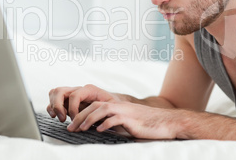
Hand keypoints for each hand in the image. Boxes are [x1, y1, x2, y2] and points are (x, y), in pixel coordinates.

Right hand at [46, 84, 118, 121]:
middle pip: (60, 91)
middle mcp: (79, 90)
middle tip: (63, 118)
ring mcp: (72, 94)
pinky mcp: (68, 100)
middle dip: (58, 106)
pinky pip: (54, 99)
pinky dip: (52, 107)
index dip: (73, 108)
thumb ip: (100, 111)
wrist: (115, 106)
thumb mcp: (111, 108)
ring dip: (53, 106)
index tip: (76, 120)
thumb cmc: (113, 107)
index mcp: (90, 90)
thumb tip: (89, 119)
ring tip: (59, 117)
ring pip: (55, 93)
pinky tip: (56, 116)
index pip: (75, 95)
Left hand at [67, 101, 182, 139]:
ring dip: (89, 119)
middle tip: (70, 128)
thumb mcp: (125, 122)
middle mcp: (118, 106)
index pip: (93, 106)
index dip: (81, 114)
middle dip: (80, 117)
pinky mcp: (131, 119)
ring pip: (101, 110)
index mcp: (115, 106)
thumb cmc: (145, 124)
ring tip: (80, 129)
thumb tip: (98, 128)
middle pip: (94, 107)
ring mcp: (124, 111)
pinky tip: (99, 130)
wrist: (165, 122)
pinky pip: (115, 119)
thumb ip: (112, 123)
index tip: (72, 124)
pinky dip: (106, 124)